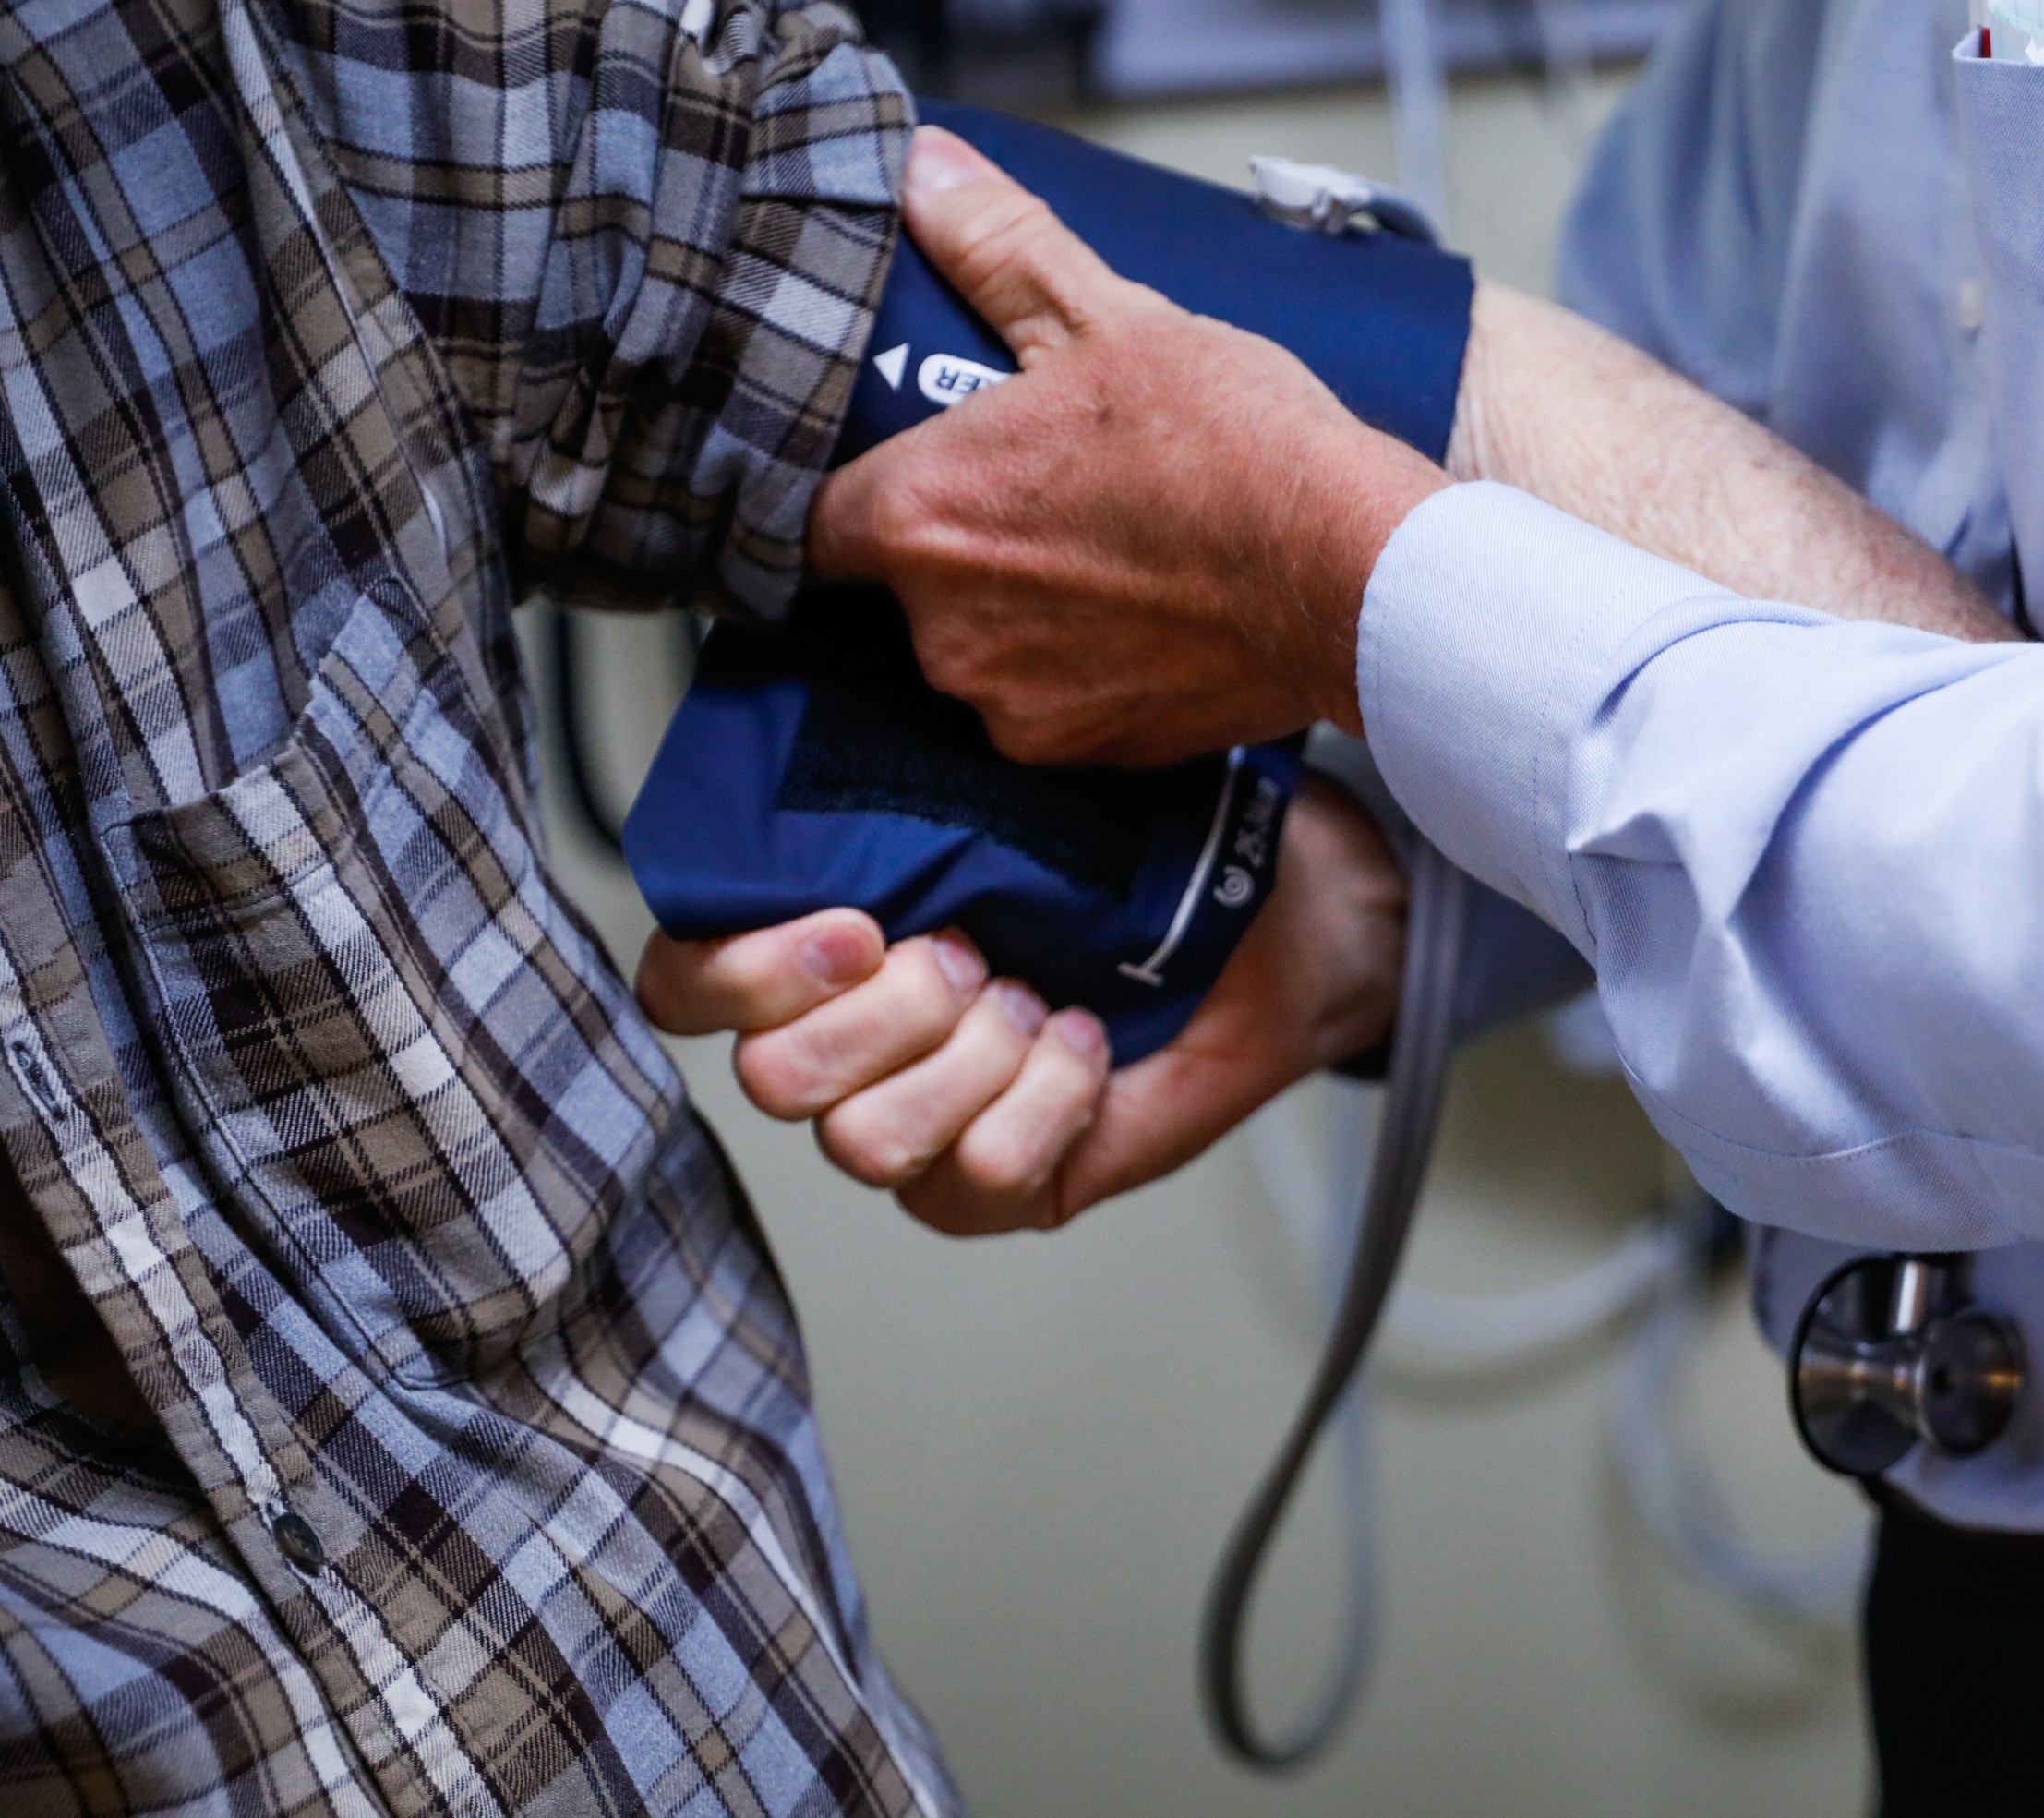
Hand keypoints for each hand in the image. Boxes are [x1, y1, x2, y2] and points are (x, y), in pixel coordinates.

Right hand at [636, 778, 1406, 1231]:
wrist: (1285, 915)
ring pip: (866, 1142)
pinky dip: (1050, 1100)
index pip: (684, 987)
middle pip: (774, 1080)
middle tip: (977, 950)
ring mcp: (920, 1131)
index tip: (859, 921)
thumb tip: (838, 696)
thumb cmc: (1146, 845)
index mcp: (813, 948)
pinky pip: (983, 1175)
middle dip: (889, 1012)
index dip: (744, 969)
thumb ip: (906, 769)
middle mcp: (847, 1050)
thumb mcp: (1017, 780)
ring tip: (1036, 998)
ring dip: (970, 1061)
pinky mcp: (1003, 1189)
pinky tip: (1089, 1043)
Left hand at [808, 127, 1444, 765]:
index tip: (904, 479)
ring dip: (1026, 613)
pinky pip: (1055, 709)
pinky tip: (1153, 619)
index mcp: (921, 516)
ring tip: (1115, 556)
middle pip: (909, 590)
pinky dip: (1089, 672)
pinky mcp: (1087, 755)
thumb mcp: (1111, 318)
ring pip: (984, 652)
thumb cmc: (1236, 450)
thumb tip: (928, 172)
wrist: (1354, 575)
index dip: (853, 496)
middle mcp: (944, 630)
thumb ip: (998, 250)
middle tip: (1050, 497)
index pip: (813, 525)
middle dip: (966, 548)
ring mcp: (1015, 704)